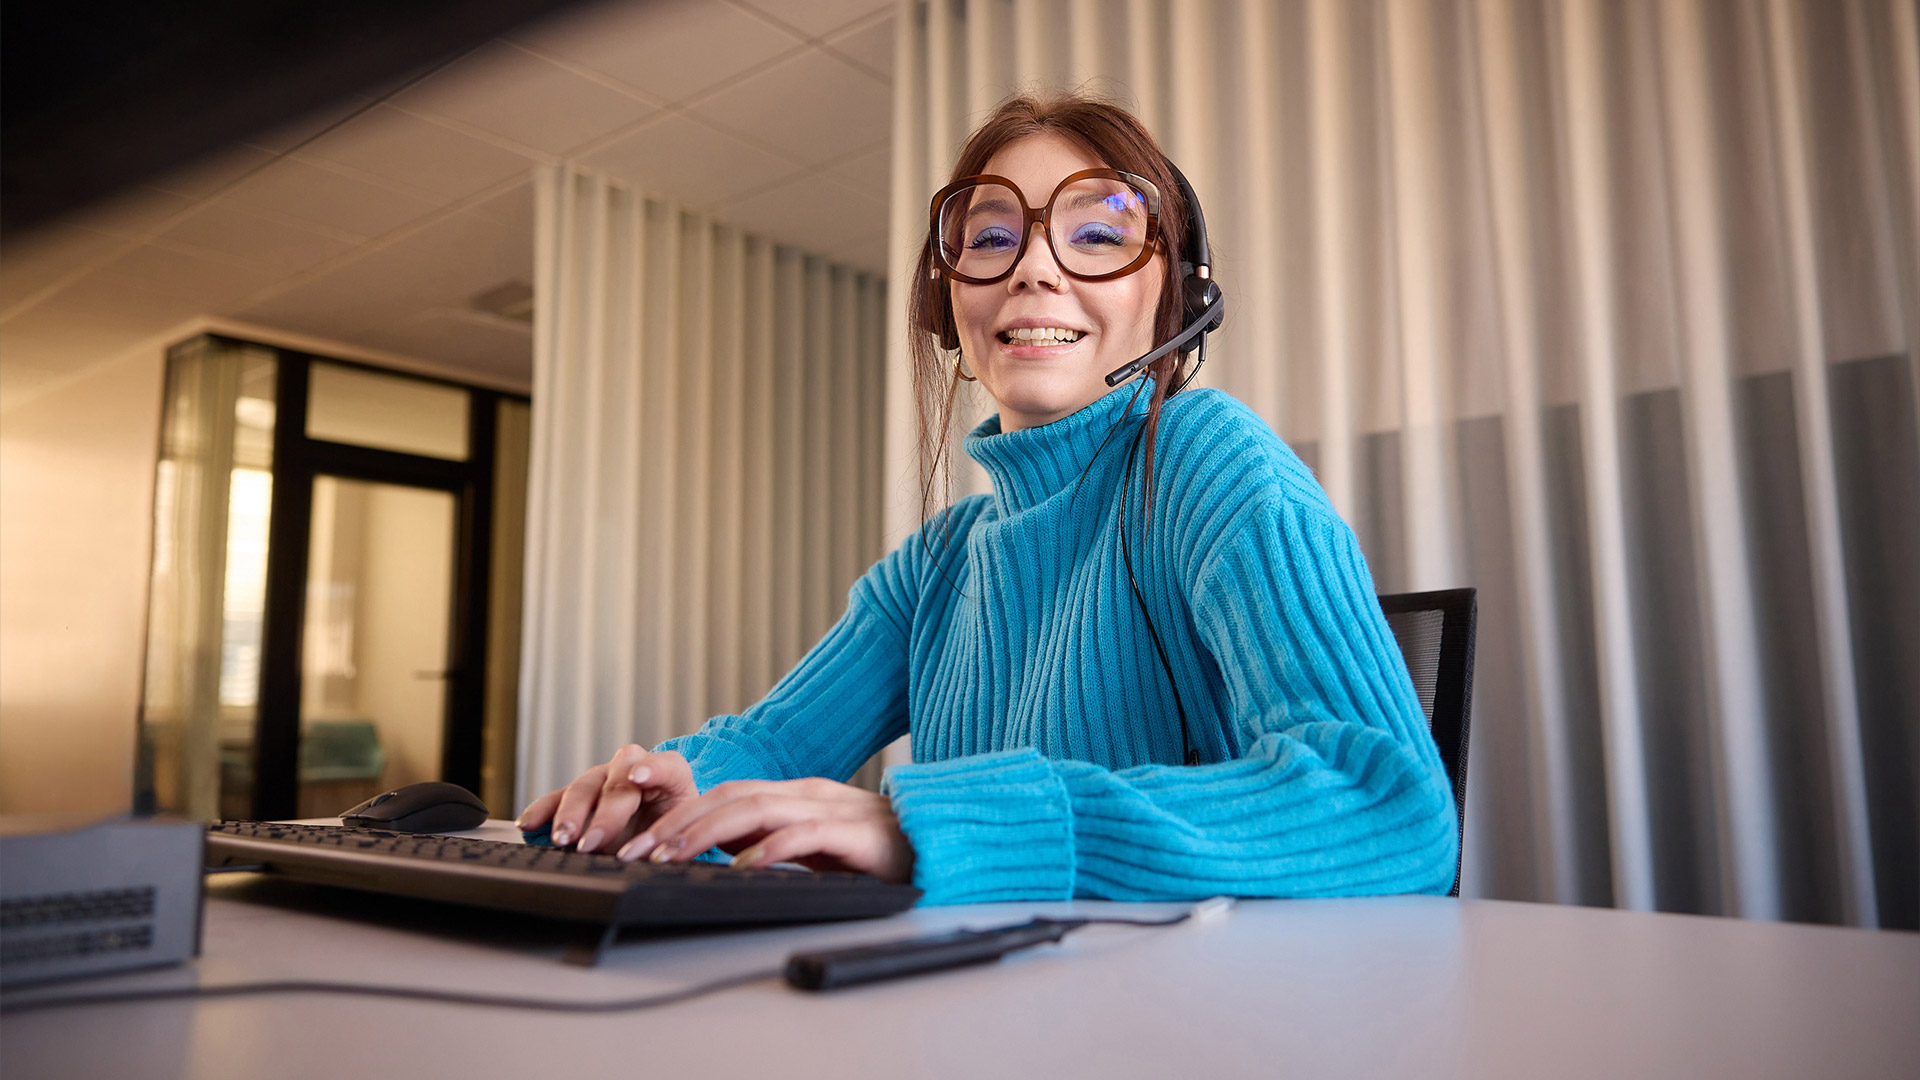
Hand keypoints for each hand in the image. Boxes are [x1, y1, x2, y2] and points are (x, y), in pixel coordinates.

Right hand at [514, 745, 697, 854]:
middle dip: (603, 814)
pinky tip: (528, 825)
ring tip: (563, 839)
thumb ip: (670, 844)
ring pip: (584, 787)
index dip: (652, 769)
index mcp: (671, 776)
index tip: (638, 779)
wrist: (662, 826)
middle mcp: (634, 770)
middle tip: (591, 842)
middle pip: (617, 782)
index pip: (665, 765)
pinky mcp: (581, 794)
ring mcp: (604, 779)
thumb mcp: (682, 836)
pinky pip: (558, 798)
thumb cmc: (675, 828)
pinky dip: (542, 811)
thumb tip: (653, 861)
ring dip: (571, 814)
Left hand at [619, 777, 914, 883]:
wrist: (941, 845)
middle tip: (639, 849)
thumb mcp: (812, 846)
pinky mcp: (854, 834)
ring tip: (673, 854)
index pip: (726, 795)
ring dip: (708, 832)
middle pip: (731, 797)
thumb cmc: (875, 853)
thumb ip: (771, 841)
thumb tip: (720, 851)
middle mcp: (807, 794)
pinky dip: (770, 850)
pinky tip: (744, 867)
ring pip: (757, 810)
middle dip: (679, 822)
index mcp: (794, 795)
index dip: (680, 814)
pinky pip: (804, 836)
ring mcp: (831, 810)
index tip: (641, 841)